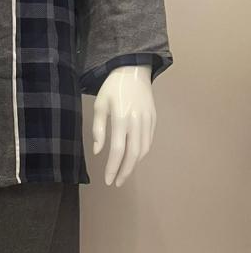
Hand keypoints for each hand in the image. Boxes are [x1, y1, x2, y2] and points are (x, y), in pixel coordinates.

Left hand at [92, 64, 155, 186]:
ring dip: (134, 164)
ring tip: (123, 173)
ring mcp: (147, 120)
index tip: (108, 179)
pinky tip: (133, 158)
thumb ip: (98, 129)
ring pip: (143, 149)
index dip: (113, 167)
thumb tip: (98, 152)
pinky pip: (148, 141)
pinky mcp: (154, 119)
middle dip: (125, 172)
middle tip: (117, 183)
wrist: (133, 70)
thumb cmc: (112, 87)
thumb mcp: (99, 105)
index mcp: (121, 118)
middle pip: (133, 154)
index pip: (118, 150)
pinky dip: (141, 153)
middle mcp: (136, 121)